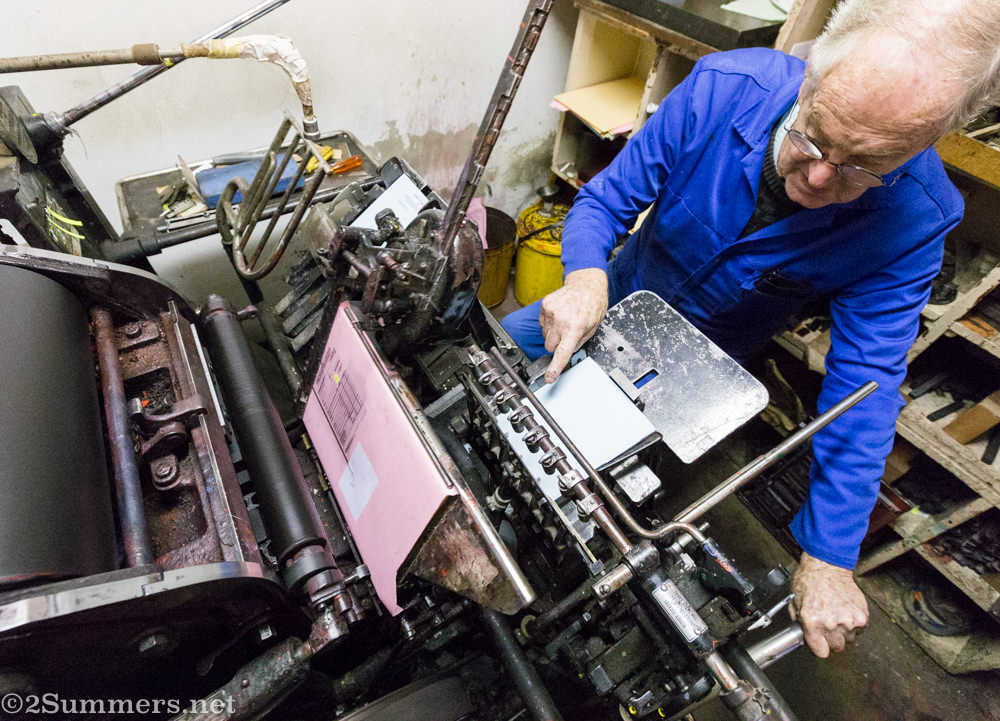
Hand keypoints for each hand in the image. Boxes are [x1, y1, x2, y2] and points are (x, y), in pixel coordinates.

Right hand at [539, 268, 608, 382]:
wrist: (586, 283)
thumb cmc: (593, 303)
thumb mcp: (593, 327)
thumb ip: (579, 341)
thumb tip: (567, 352)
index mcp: (575, 328)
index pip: (562, 353)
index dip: (554, 368)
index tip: (548, 378)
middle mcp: (561, 320)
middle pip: (549, 346)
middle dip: (556, 346)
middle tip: (567, 336)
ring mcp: (551, 312)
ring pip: (545, 335)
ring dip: (553, 333)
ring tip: (565, 322)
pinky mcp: (545, 305)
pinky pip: (542, 323)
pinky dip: (549, 323)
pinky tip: (560, 315)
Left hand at [789, 551, 868, 657]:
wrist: (827, 566)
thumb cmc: (809, 580)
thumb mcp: (795, 603)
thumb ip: (798, 624)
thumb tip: (802, 639)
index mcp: (813, 622)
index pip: (821, 652)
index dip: (819, 647)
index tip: (819, 643)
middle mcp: (832, 624)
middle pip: (837, 647)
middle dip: (831, 640)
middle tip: (828, 627)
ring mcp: (849, 620)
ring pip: (849, 639)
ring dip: (844, 632)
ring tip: (837, 615)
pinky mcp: (862, 616)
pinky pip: (859, 630)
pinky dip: (854, 624)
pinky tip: (845, 611)